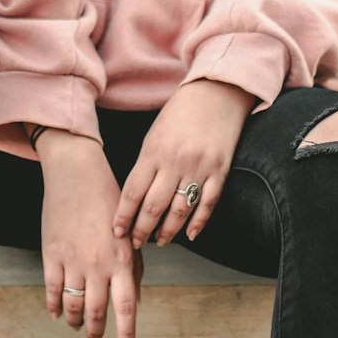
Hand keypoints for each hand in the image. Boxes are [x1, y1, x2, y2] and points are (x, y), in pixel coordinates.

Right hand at [37, 131, 143, 337]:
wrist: (78, 175)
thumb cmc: (109, 203)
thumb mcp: (129, 235)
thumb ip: (133, 269)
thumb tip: (135, 302)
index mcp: (122, 260)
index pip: (126, 308)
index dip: (127, 336)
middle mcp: (98, 265)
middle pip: (98, 312)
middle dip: (98, 332)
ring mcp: (73, 260)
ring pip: (73, 306)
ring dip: (76, 321)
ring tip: (79, 326)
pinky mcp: (51, 254)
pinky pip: (51, 290)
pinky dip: (54, 307)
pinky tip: (57, 313)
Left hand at [112, 80, 254, 247]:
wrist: (215, 94)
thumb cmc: (179, 116)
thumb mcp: (154, 136)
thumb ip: (146, 166)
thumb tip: (135, 199)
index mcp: (154, 152)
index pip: (133, 192)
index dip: (124, 215)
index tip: (117, 230)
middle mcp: (175, 162)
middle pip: (154, 206)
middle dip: (142, 229)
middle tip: (135, 243)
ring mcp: (200, 168)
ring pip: (180, 210)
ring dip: (168, 231)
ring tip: (160, 241)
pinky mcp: (220, 171)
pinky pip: (208, 203)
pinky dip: (199, 222)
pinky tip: (190, 235)